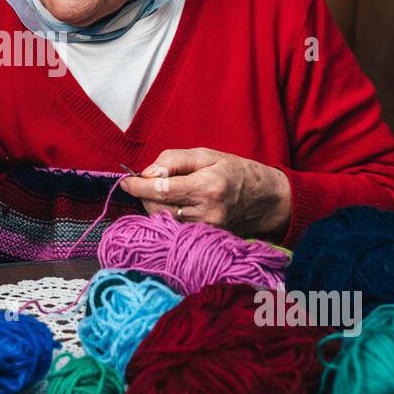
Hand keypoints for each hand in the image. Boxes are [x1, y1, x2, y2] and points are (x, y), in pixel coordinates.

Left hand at [120, 147, 291, 239]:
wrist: (267, 200)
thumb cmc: (237, 172)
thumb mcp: (208, 155)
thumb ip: (175, 160)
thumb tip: (148, 172)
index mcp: (207, 187)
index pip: (161, 190)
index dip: (138, 186)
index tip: (125, 181)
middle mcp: (206, 213)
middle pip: (157, 207)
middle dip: (145, 194)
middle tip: (152, 181)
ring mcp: (206, 230)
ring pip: (163, 220)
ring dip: (155, 206)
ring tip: (167, 192)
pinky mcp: (206, 239)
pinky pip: (174, 229)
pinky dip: (166, 216)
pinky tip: (174, 206)